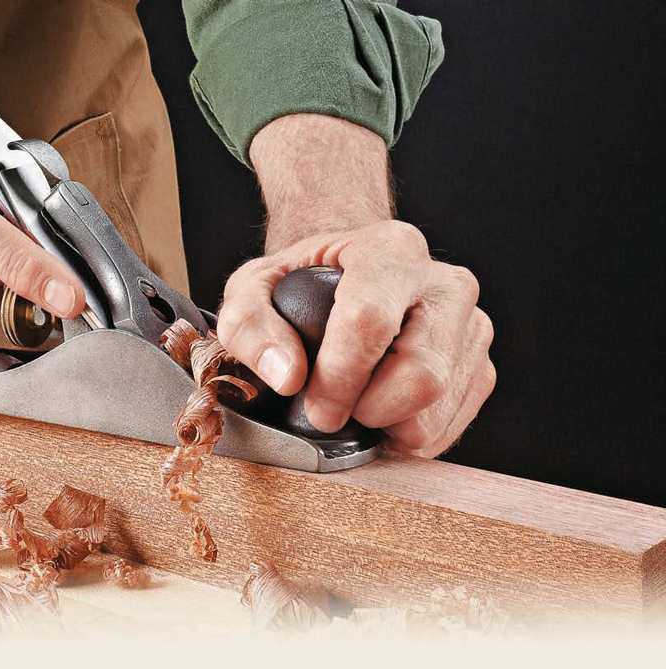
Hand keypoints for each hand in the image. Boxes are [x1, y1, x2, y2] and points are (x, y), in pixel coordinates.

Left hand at [217, 222, 493, 456]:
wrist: (346, 281)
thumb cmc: (300, 286)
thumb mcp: (252, 289)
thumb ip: (249, 325)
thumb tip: (287, 377)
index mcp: (391, 249)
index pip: (370, 320)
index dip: (338, 376)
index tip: (313, 406)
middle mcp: (446, 284)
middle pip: (421, 375)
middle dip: (367, 409)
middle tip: (331, 410)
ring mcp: (473, 326)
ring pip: (437, 409)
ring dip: (385, 426)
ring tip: (355, 404)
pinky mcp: (481, 367)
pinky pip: (448, 426)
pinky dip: (406, 434)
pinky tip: (380, 411)